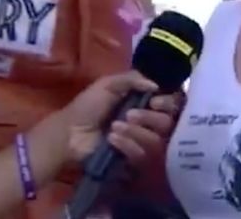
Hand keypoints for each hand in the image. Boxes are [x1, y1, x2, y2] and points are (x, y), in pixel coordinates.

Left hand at [61, 71, 179, 166]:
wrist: (70, 132)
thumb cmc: (88, 106)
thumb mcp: (107, 85)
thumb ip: (132, 79)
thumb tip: (156, 85)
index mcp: (143, 102)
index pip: (170, 104)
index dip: (168, 103)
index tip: (155, 102)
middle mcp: (147, 123)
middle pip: (167, 123)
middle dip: (149, 118)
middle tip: (129, 115)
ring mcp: (141, 143)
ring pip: (155, 140)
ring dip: (135, 132)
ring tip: (114, 127)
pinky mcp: (133, 161)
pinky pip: (141, 154)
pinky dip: (126, 144)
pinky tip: (111, 139)